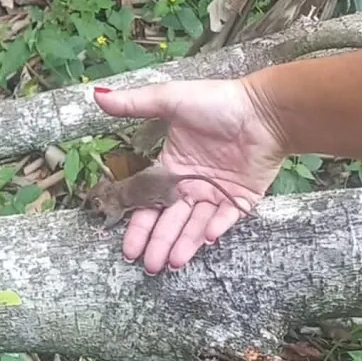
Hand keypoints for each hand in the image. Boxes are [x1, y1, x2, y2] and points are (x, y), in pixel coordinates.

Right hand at [93, 79, 284, 273]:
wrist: (264, 109)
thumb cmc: (217, 102)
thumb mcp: (170, 99)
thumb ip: (134, 103)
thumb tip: (97, 96)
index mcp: (172, 166)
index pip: (149, 201)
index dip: (138, 224)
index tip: (127, 246)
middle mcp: (191, 184)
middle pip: (170, 220)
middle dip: (158, 242)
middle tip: (147, 264)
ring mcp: (216, 193)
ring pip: (195, 224)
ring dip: (183, 243)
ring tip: (170, 262)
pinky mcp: (241, 199)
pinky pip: (226, 218)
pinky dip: (215, 228)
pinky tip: (204, 239)